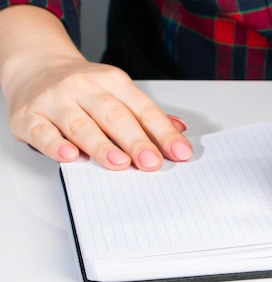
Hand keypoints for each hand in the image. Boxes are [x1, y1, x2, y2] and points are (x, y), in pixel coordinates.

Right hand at [0, 5, 191, 170]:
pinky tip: (71, 157)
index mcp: (112, 81)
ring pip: (81, 125)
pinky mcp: (28, 117)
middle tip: (152, 162)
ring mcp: (55, 101)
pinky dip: (57, 146)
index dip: (163, 133)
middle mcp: (83, 88)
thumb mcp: (117, 91)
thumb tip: (180, 130)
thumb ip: (145, 114)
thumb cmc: (83, 88)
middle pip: (114, 116)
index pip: (143, 109)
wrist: (34, 65)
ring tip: (120, 163)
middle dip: (136, 141)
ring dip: (102, 146)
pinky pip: (43, 133)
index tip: (180, 153)